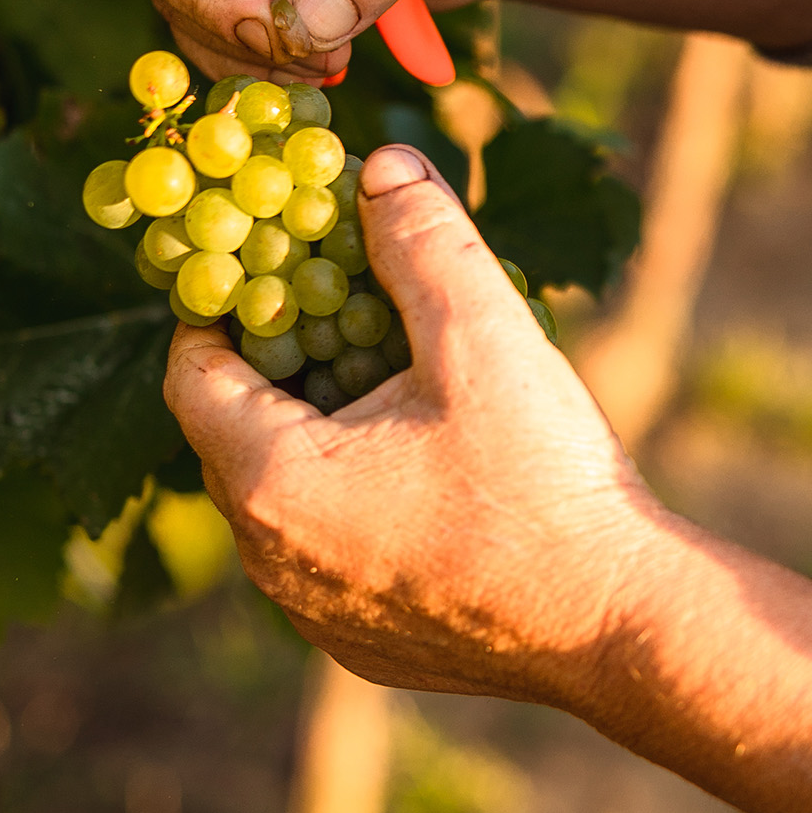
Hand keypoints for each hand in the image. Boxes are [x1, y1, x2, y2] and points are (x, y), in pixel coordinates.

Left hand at [163, 144, 659, 702]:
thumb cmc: (544, 481)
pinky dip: (344, 503)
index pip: (192, 374)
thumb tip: (383, 166)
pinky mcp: (360, 645)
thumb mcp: (483, 334)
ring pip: (277, 500)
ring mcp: (312, 615)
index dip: (217, 309)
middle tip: (330, 317)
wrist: (619, 624)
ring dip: (310, 437)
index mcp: (275, 481)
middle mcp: (271, 561)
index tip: (264, 271)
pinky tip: (418, 474)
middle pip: (230, 437)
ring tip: (380, 387)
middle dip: (272, 369)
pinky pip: (321, 554)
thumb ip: (422, 238)